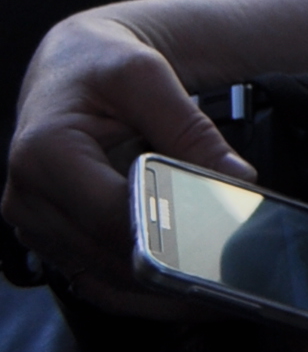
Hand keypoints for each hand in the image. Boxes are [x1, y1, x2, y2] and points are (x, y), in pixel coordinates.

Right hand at [2, 13, 252, 310]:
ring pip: (102, 274)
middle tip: (229, 269)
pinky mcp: (49, 238)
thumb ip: (190, 129)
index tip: (217, 233)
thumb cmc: (102, 64)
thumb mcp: (147, 76)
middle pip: (107, 251)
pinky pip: (94, 277)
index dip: (165, 225)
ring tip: (216, 281)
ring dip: (157, 282)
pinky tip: (182, 286)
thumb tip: (236, 178)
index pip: (109, 211)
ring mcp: (34, 224)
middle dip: (168, 263)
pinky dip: (139, 285)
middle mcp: (27, 198)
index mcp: (43, 154)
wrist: (71, 66)